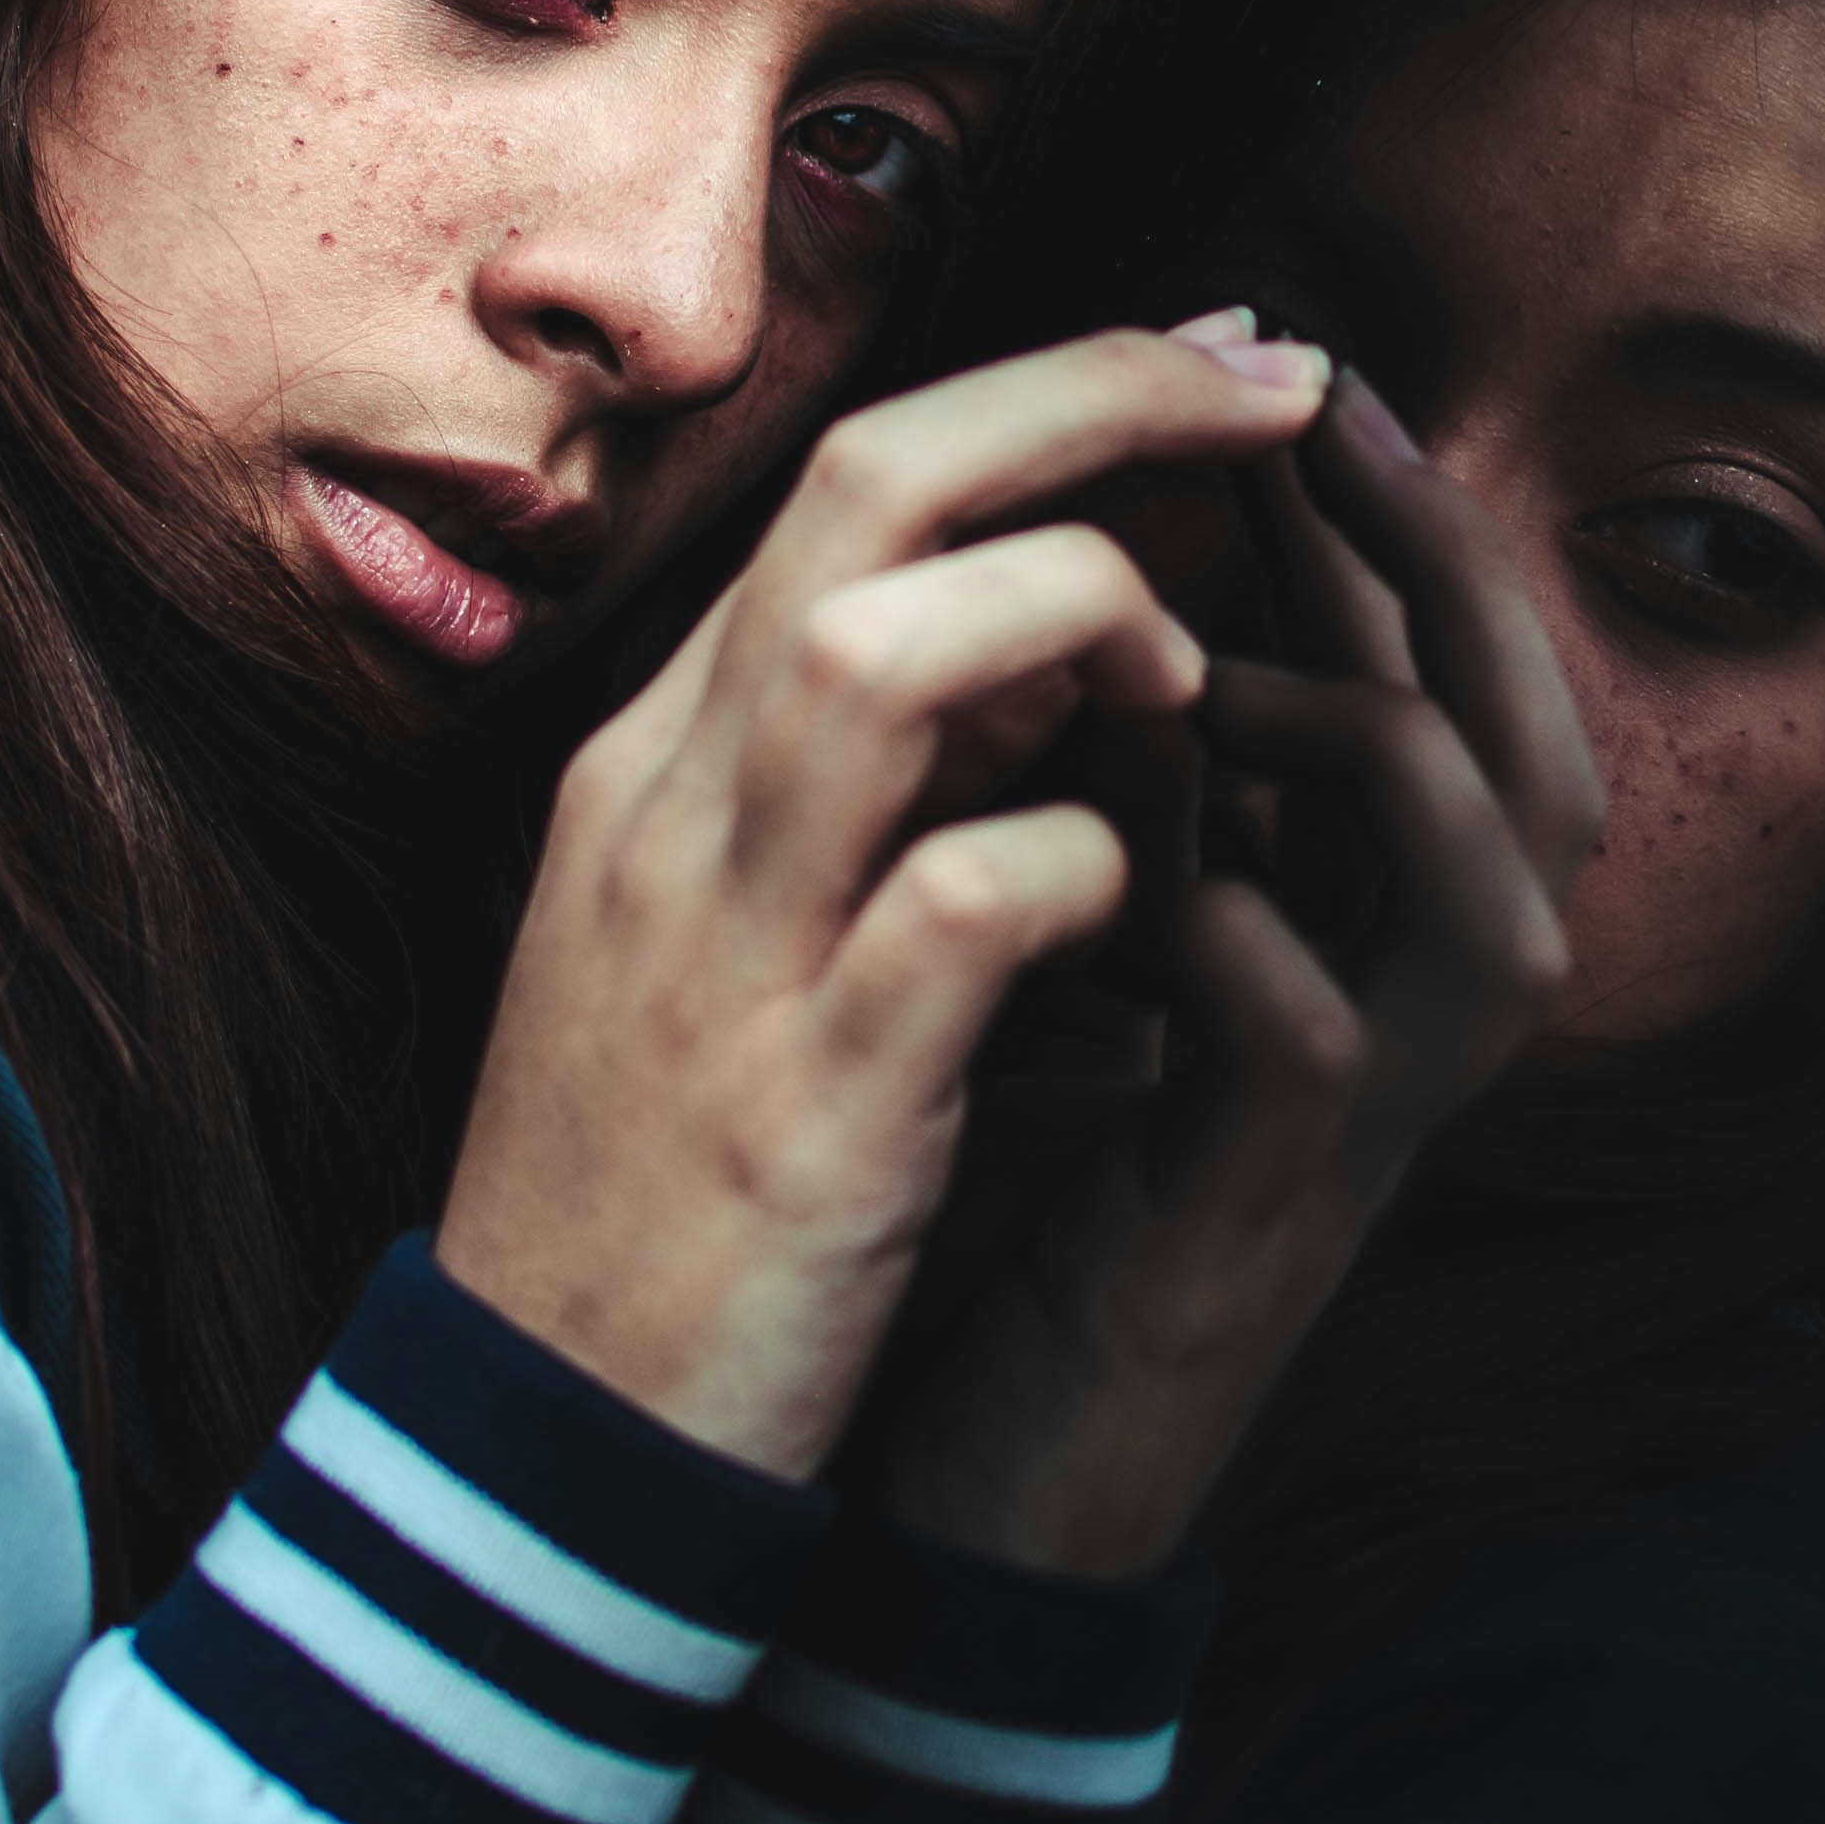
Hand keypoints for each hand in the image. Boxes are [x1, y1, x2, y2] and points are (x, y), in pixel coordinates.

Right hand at [436, 322, 1336, 1480]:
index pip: (851, 486)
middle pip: (867, 492)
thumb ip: (870, 789)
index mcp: (653, 766)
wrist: (540, 1460)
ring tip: (1198, 676)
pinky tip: (1141, 906)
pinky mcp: (806, 1104)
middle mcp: (665, 811)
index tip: (1225, 362)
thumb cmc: (669, 1201)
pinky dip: (1084, 863)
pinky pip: (963, 900)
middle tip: (1284, 380)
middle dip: (1095, 399)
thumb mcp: (733, 950)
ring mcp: (723, 948)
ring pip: (876, 651)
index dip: (1056, 394)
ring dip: (1076, 613)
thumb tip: (1068, 647)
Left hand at [867, 372, 1604, 1577]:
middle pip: (1531, 728)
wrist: (1004, 1439)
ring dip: (1346, 723)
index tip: (1288, 356)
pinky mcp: (1272, 1198)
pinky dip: (1216, 915)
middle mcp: (1439, 999)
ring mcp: (1383, 1103)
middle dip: (1425, 562)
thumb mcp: (1142, 918)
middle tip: (1304, 424)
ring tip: (1200, 655)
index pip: (1473, 665)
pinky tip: (1114, 863)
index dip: (1408, 508)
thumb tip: (1142, 538)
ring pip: (1478, 859)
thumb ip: (1177, 763)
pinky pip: (1301, 1018)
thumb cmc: (1066, 1161)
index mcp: (1404, 915)